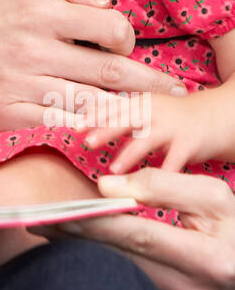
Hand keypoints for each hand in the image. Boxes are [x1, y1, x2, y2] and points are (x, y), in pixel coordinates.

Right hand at [0, 0, 187, 141]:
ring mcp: (20, 85)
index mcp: (40, 12)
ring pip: (90, 104)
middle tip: (175, 92)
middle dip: (150, 84)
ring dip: (125, 112)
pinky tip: (105, 131)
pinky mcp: (6, 115)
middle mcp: (34, 49)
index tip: (124, 46)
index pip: (108, 27)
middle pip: (110, 72)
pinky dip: (86, 129)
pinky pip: (58, 126)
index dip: (126, 38)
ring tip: (149, 117)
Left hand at [27, 169, 234, 289]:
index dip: (96, 223)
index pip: (139, 235)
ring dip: (79, 256)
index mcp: (208, 258)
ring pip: (118, 279)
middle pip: (120, 261)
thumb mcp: (214, 197)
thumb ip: (163, 185)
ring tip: (46, 232)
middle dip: (75, 239)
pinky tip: (74, 255)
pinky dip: (98, 272)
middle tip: (35, 221)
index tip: (59, 211)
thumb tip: (107, 186)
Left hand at [81, 87, 231, 174]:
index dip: (94, 116)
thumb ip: (117, 118)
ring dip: (130, 153)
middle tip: (87, 142)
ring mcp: (173, 126)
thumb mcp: (144, 111)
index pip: (113, 107)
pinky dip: (163, 172)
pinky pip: (175, 160)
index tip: (75, 127)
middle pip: (127, 118)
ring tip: (113, 169)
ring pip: (148, 139)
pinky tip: (151, 186)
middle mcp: (155, 111)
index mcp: (140, 103)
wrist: (214, 117)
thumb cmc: (171, 119)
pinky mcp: (190, 143)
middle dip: (106, 129)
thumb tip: (80, 125)